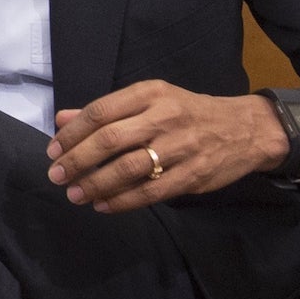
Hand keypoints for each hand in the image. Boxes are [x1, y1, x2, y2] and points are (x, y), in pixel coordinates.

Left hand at [46, 81, 289, 212]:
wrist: (247, 129)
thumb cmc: (188, 113)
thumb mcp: (150, 100)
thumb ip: (106, 111)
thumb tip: (61, 121)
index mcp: (150, 94)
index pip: (100, 112)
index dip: (72, 134)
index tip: (52, 150)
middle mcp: (164, 117)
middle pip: (110, 140)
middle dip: (77, 160)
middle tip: (56, 175)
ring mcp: (181, 147)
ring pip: (128, 168)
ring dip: (96, 184)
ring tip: (75, 194)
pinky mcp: (194, 175)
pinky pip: (151, 192)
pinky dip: (122, 201)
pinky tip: (103, 205)